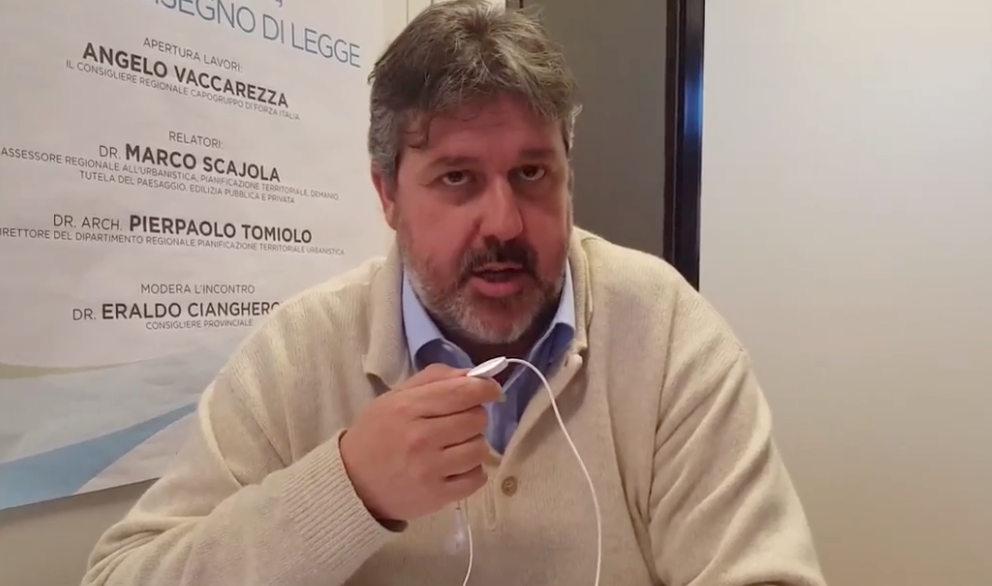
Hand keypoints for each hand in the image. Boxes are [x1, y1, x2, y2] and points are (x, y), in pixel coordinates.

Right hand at [340, 363, 501, 521]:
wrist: (352, 482)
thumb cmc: (376, 434)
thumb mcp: (395, 397)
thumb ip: (434, 379)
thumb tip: (475, 375)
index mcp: (408, 408)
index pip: (462, 392)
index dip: (486, 388)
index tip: (491, 391)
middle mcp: (421, 438)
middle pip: (477, 419)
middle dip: (475, 417)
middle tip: (460, 422)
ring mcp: (430, 469)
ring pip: (480, 448)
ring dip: (474, 444)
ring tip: (456, 446)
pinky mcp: (437, 496)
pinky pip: (477, 478)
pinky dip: (473, 471)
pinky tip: (457, 467)